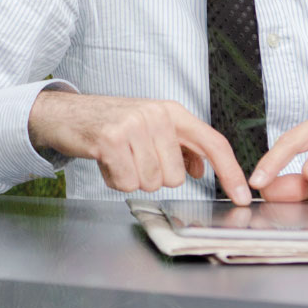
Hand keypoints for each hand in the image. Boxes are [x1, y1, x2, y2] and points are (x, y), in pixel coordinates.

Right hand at [29, 92, 252, 204]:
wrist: (64, 113)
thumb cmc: (109, 123)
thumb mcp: (150, 127)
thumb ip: (178, 145)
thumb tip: (200, 168)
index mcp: (172, 111)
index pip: (213, 143)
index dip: (230, 172)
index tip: (243, 196)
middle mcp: (156, 115)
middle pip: (176, 176)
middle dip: (153, 177)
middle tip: (133, 160)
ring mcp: (133, 126)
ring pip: (151, 182)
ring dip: (131, 179)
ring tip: (117, 159)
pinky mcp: (110, 140)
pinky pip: (126, 182)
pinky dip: (115, 180)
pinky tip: (106, 163)